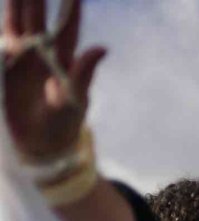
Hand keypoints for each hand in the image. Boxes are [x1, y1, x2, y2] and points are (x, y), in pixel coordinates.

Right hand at [3, 0, 104, 157]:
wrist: (39, 143)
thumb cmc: (64, 123)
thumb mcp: (75, 99)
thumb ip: (84, 72)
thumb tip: (102, 48)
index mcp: (63, 59)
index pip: (66, 27)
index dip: (69, 7)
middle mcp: (42, 54)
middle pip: (37, 18)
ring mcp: (21, 59)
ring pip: (16, 24)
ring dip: (15, 5)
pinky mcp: (4, 68)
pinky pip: (1, 44)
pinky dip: (2, 29)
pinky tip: (3, 10)